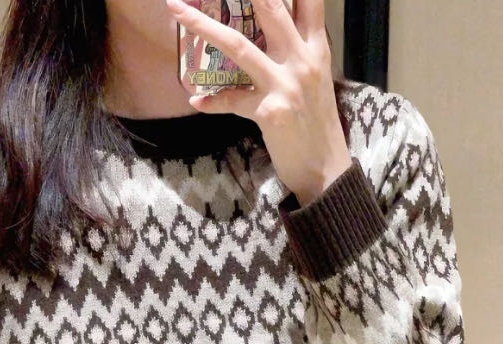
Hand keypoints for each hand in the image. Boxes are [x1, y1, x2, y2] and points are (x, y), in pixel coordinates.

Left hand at [165, 0, 352, 203]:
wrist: (325, 168)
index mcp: (316, 45)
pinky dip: (212, 101)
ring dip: (203, 26)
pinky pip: (232, 100)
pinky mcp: (270, 112)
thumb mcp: (313, 76)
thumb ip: (294, 47)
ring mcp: (286, 84)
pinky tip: (196, 100)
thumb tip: (264, 26)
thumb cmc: (315, 121)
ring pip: (238, 45)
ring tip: (176, 9)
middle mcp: (303, 58)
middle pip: (270, 6)